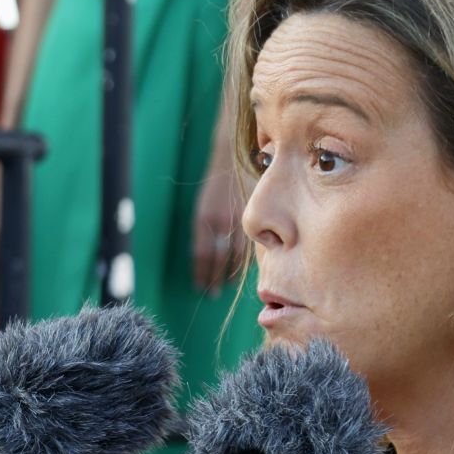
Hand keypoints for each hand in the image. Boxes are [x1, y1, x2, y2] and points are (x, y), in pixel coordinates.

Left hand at [192, 167, 245, 291]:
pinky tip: (241, 269)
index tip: (199, 286)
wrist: (233, 159)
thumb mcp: (203, 207)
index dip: (200, 273)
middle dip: (214, 279)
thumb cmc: (215, 186)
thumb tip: (207, 259)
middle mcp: (221, 221)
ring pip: (236, 254)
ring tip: (225, 286)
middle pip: (218, 258)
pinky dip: (245, 260)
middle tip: (212, 294)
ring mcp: (239, 220)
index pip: (202, 254)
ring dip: (230, 273)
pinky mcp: (254, 217)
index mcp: (203, 218)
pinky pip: (249, 245)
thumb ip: (205, 231)